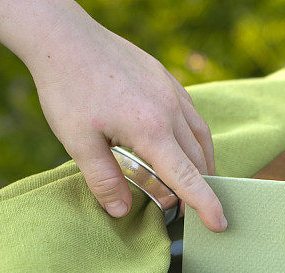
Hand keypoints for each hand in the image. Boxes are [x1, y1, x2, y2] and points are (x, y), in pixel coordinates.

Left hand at [26, 15, 225, 230]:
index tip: (220, 224)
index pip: (187, 177)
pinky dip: (196, 139)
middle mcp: (170, 111)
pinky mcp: (167, 80)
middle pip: (199, 161)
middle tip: (190, 210)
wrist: (64, 37)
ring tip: (196, 182)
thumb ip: (102, 179)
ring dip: (203, 165)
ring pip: (201, 138)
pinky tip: (185, 146)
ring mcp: (172, 92)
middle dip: (200, 188)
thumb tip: (120, 212)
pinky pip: (193, 117)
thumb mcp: (76, 141)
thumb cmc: (67, 87)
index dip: (205, 204)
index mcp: (150, 130)